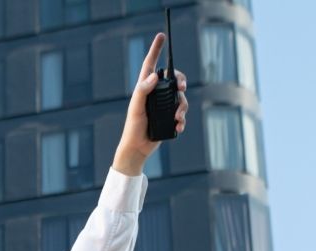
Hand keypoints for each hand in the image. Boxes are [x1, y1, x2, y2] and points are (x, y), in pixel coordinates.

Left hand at [113, 32, 186, 175]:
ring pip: (180, 97)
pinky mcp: (169, 117)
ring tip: (177, 119)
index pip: (151, 64)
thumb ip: (142, 91)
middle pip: (173, 79)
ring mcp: (163, 105)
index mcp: (145, 88)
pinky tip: (178, 127)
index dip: (156, 50)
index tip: (161, 36)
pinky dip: (182, 120)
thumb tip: (155, 76)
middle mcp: (155, 94)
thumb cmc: (133, 128)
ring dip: (182, 107)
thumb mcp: (136, 108)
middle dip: (181, 81)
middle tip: (181, 87)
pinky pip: (181, 113)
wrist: (138, 149)